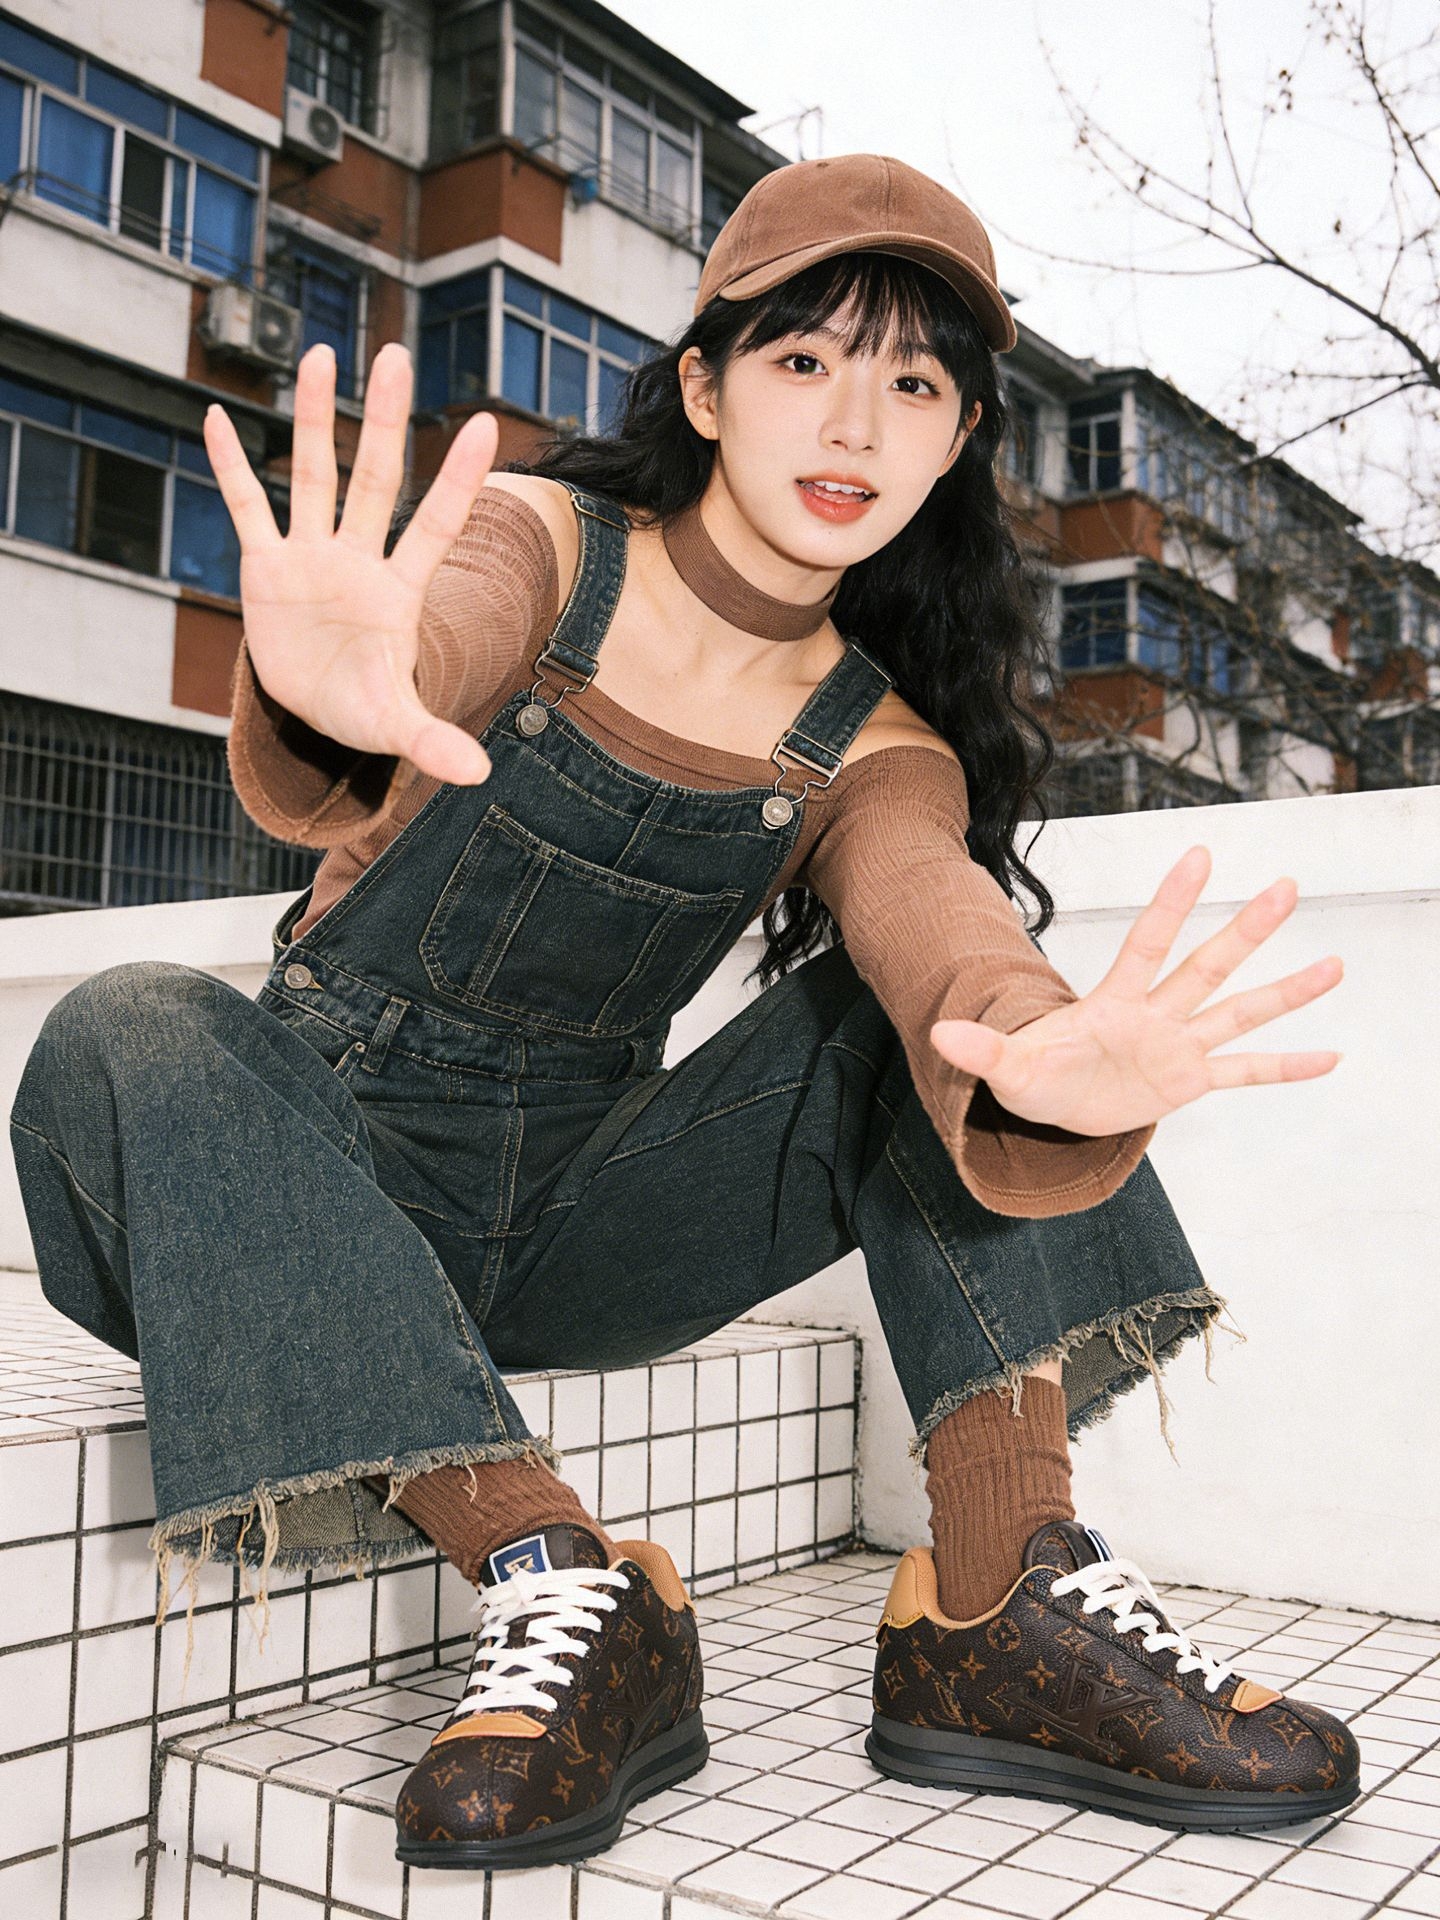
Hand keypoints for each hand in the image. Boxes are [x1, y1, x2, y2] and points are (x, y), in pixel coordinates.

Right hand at [205, 339, 496, 787]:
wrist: (317, 711)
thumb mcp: (396, 728)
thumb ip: (434, 741)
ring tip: (323, 354)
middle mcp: (359, 560)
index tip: (488, 424)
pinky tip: (216, 415)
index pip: (436, 524)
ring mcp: (311, 558)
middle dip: (384, 421)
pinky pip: (247, 509)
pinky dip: (230, 466)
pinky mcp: (266, 568)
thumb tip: (479, 775)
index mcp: (399, 591)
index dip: (458, 479)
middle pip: (375, 479)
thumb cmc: (364, 709)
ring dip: (316, 418)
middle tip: (395, 353)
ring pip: (315, 475)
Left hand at [930, 845, 1343, 1135]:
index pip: (1147, 941)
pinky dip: (1286, 1067)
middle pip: (1206, 966)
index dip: (1171, 901)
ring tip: (1334, 965)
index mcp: (1114, 1003)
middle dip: (1247, 929)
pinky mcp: (1190, 1082)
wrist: (1052, 1104)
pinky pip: (1247, 1071)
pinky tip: (1331, 1056)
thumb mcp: (1005, 1071)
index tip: (1199, 854)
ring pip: (1239, 1012)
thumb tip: (939, 1032)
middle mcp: (1155, 1016)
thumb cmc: (1033, 1076)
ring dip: (1285, 992)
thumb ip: (979, 1050)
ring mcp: (1178, 1047)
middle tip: (1287, 886)